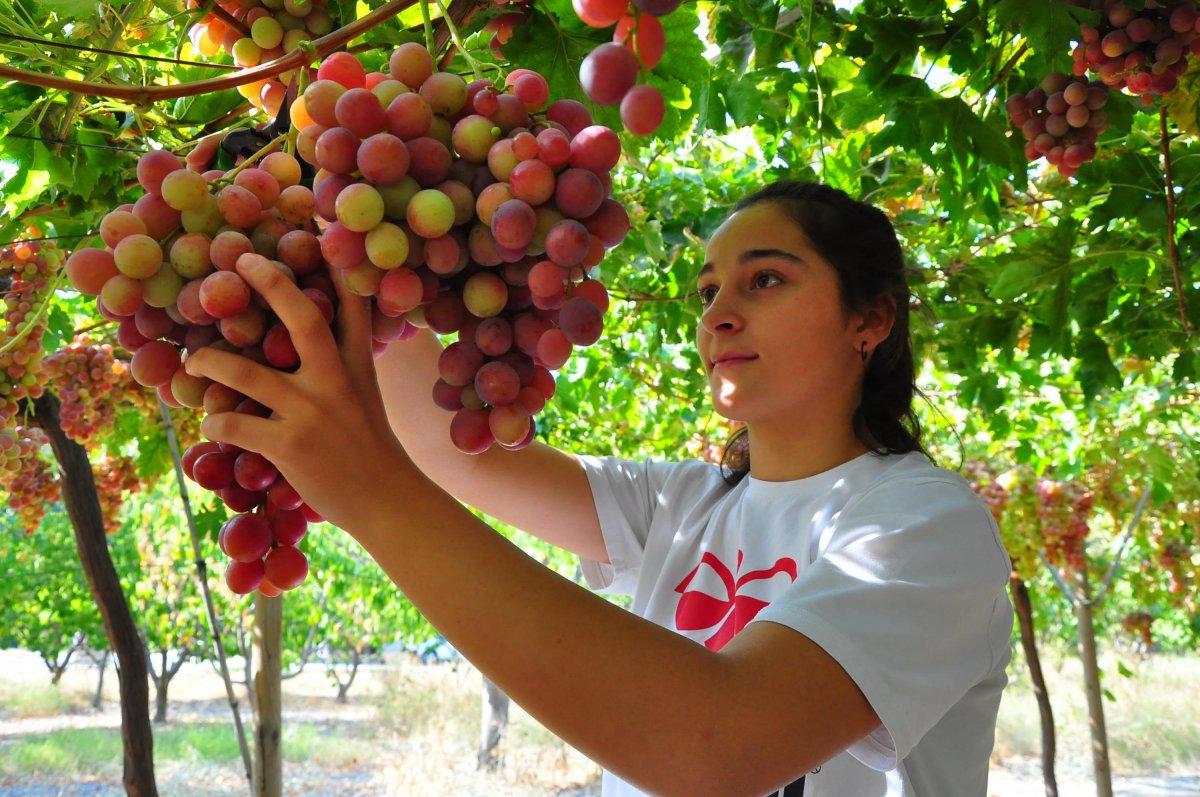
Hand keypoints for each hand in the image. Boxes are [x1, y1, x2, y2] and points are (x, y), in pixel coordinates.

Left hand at [183, 257, 412, 530]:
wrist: (387, 500)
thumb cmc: (371, 449)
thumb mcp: (366, 396)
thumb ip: (342, 366)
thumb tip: (309, 343)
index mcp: (357, 364)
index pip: (351, 304)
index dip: (334, 264)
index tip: (317, 224)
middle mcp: (335, 380)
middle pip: (301, 318)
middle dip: (269, 284)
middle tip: (240, 262)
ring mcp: (311, 412)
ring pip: (245, 373)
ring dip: (210, 362)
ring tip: (193, 361)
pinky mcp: (289, 445)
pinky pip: (233, 424)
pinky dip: (215, 423)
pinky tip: (213, 426)